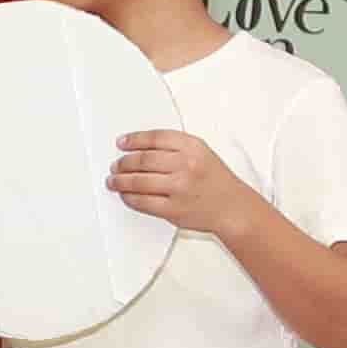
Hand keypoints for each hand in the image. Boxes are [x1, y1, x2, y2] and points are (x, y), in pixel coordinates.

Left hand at [106, 128, 261, 241]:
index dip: (134, 139)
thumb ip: (176, 147)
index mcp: (193, 147)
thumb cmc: (216, 181)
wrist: (233, 208)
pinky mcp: (174, 210)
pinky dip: (130, 198)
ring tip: (114, 180)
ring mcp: (179, 188)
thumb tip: (141, 147)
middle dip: (124, 162)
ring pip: (139, 181)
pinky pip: (143, 202)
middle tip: (116, 164)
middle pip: (143, 159)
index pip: (155, 138)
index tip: (122, 142)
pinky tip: (125, 195)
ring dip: (120, 180)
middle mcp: (186, 165)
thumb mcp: (202, 153)